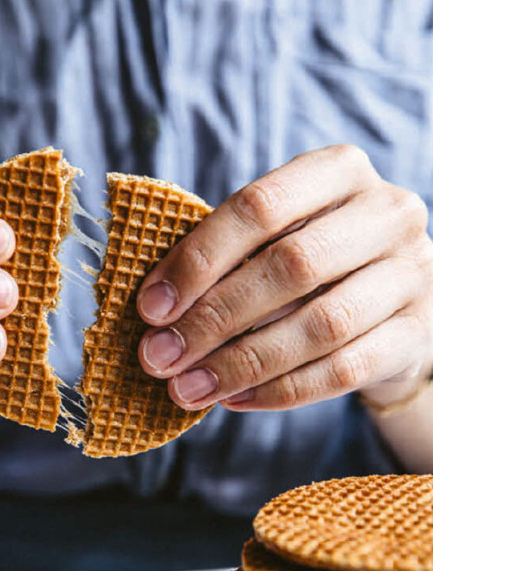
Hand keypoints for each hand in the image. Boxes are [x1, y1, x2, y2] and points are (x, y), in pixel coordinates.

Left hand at [136, 145, 432, 411]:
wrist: (395, 302)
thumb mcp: (276, 239)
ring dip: (242, 363)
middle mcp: (387, 213)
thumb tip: (155, 314)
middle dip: (214, 318)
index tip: (150, 308)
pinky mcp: (420, 333)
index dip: (198, 259)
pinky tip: (234, 400)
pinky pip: (343, 370)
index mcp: (339, 171)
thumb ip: (226, 259)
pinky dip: (280, 391)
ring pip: (320, 325)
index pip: (260, 205)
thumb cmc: (313, 265)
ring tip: (187, 388)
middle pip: (291, 266)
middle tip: (159, 358)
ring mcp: (413, 273)